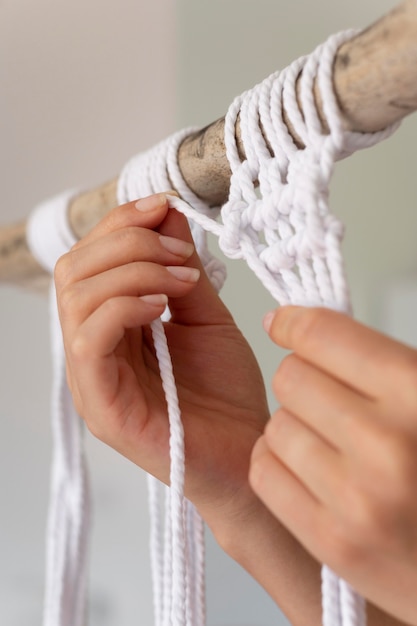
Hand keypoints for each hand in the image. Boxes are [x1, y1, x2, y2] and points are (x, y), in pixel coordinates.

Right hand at [54, 193, 268, 531]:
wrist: (248, 452)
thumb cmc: (226, 392)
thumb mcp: (206, 315)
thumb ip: (182, 268)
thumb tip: (167, 214)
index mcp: (111, 326)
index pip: (89, 258)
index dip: (121, 222)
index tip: (166, 208)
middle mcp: (92, 348)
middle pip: (74, 269)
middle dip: (128, 243)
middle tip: (180, 256)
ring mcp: (92, 379)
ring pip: (77, 297)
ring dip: (133, 272)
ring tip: (181, 281)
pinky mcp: (102, 405)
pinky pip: (89, 339)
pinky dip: (124, 306)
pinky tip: (162, 309)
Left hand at [250, 306, 416, 624]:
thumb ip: (379, 362)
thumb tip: (301, 326)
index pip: (321, 335)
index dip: (295, 323)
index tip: (286, 324)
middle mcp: (386, 444)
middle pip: (290, 377)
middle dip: (304, 379)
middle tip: (328, 397)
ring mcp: (357, 500)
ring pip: (274, 425)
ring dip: (294, 426)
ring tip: (331, 442)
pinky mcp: (334, 543)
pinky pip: (265, 473)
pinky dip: (280, 464)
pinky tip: (311, 470)